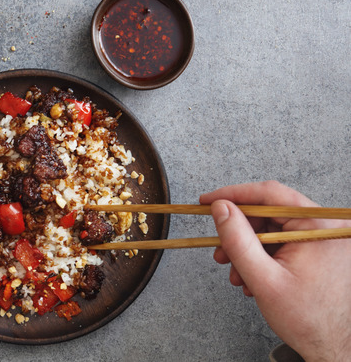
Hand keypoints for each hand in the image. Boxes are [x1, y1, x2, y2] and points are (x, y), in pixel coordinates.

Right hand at [200, 181, 350, 360]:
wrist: (331, 346)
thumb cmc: (308, 319)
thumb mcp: (264, 278)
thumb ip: (238, 240)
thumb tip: (221, 209)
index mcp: (320, 226)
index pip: (270, 194)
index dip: (234, 195)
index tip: (209, 201)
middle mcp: (326, 227)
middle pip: (269, 212)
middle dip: (239, 232)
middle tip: (219, 248)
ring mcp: (323, 238)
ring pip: (272, 228)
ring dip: (247, 248)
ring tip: (237, 272)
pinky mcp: (318, 249)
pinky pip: (282, 240)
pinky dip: (262, 255)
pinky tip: (253, 275)